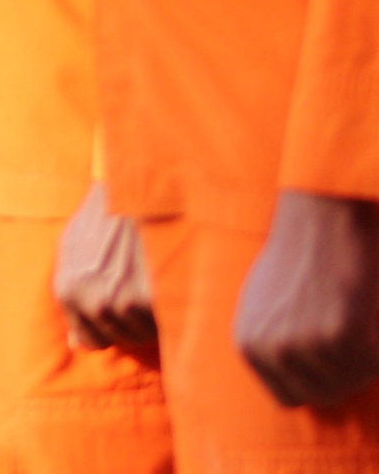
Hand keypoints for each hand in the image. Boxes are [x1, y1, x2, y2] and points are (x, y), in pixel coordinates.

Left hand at [56, 182, 158, 352]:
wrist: (136, 187)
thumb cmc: (106, 214)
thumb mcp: (74, 246)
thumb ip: (72, 294)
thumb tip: (75, 344)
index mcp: (66, 290)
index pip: (90, 340)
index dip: (109, 327)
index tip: (121, 309)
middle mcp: (89, 301)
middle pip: (120, 339)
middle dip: (132, 322)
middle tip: (141, 288)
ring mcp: (119, 301)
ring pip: (144, 334)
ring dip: (152, 317)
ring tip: (153, 281)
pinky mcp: (149, 298)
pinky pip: (164, 324)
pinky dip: (170, 309)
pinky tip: (166, 281)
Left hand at [237, 191, 378, 406]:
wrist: (324, 217)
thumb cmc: (298, 257)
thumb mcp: (263, 304)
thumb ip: (270, 346)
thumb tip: (288, 393)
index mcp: (249, 345)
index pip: (290, 398)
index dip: (316, 379)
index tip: (326, 351)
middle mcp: (274, 350)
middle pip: (325, 396)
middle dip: (343, 372)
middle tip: (347, 329)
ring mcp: (310, 345)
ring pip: (355, 382)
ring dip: (364, 358)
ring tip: (354, 314)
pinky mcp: (348, 336)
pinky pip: (377, 366)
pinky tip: (368, 312)